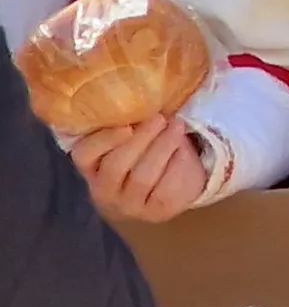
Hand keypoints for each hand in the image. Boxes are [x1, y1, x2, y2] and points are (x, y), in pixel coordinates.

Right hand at [69, 116, 207, 220]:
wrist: (176, 180)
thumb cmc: (148, 149)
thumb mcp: (133, 135)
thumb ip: (127, 122)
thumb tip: (136, 93)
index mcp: (91, 168)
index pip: (84, 156)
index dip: (104, 140)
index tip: (127, 124)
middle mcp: (103, 191)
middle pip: (116, 166)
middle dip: (141, 139)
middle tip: (161, 118)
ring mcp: (129, 206)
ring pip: (143, 176)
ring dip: (162, 147)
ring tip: (177, 126)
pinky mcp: (156, 212)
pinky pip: (167, 187)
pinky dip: (178, 164)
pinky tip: (186, 149)